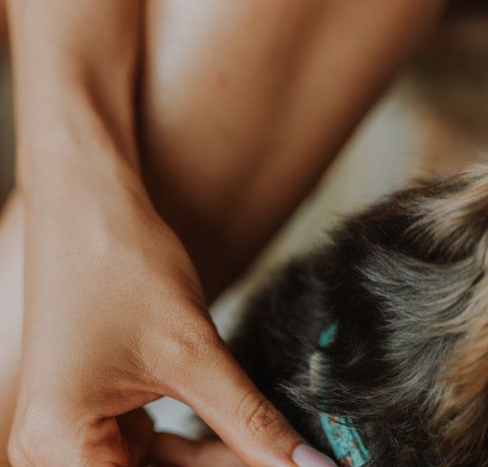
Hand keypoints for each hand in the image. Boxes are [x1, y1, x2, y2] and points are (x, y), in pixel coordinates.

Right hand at [8, 173, 328, 465]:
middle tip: (279, 455)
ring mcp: (65, 434)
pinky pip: (140, 451)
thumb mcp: (195, 355)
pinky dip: (185, 443)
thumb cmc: (122, 264)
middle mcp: (47, 450)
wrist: (90, 208)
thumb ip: (250, 424)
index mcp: (58, 446)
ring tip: (254, 434)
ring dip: (205, 459)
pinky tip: (222, 425)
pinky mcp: (85, 414)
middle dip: (216, 466)